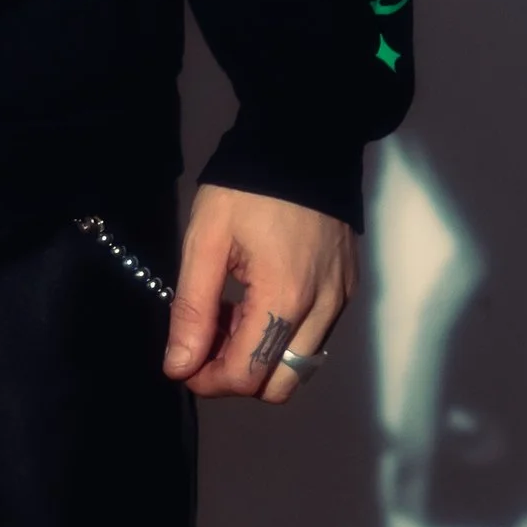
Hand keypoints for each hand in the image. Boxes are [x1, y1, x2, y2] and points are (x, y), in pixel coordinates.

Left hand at [163, 184, 356, 404]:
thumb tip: (178, 366)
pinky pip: (314, 337)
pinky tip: (254, 302)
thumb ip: (193, 308)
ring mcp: (341, 301)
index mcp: (285, 298)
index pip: (247, 375)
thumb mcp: (206, 240)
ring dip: (259, 359)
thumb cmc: (245, 187)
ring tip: (228, 316)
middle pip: (279, 386)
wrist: (304, 141)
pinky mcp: (348, 288)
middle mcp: (323, 310)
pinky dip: (281, 337)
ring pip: (299, 366)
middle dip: (236, 376)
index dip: (207, 380)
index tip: (180, 361)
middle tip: (204, 341)